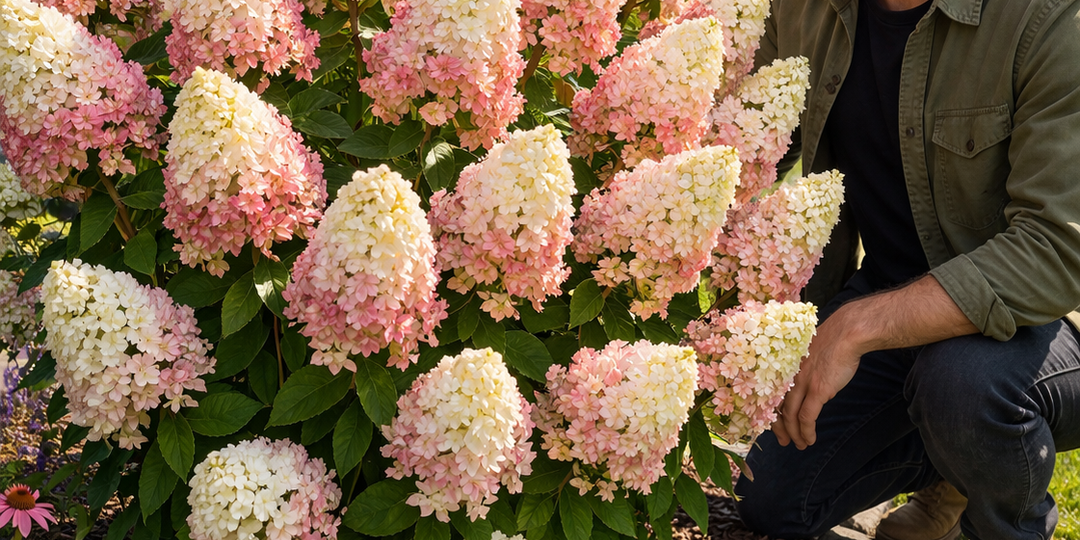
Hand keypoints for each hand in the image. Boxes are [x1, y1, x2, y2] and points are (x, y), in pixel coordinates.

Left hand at [772, 305, 863, 448]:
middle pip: (777, 409)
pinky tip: (810, 440)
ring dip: (794, 434)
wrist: (846, 333)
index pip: (772, 395)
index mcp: (786, 368)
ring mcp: (802, 384)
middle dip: (780, 429)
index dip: (772, 413)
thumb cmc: (831, 341)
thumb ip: (802, 369)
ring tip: (799, 445)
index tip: (775, 424)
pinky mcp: (818, 390)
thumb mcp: (808, 355)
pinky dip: (806, 431)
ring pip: (791, 416)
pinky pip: (807, 417)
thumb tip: (805, 382)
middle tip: (784, 441)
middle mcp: (789, 376)